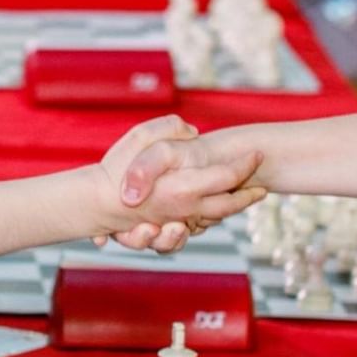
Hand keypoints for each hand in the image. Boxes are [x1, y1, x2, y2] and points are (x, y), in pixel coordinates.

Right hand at [98, 114, 264, 250]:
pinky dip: (207, 220)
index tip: (257, 154)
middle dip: (248, 195)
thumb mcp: (142, 137)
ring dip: (232, 210)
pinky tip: (213, 210)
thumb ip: (170, 128)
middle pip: (229, 206)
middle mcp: (186, 209)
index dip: (246, 164)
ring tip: (244, 199)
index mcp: (185, 187)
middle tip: (262, 187)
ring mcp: (176, 222)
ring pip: (214, 220)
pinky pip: (195, 228)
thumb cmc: (116, 170)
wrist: (93, 203)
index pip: (227, 176)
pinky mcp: (166, 229)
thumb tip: (192, 131)